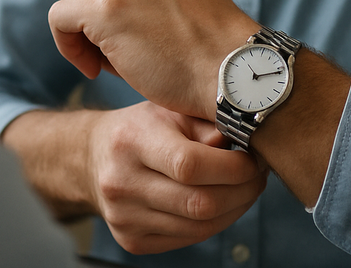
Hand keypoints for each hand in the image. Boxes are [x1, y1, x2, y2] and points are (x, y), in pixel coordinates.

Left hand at [48, 0, 256, 119]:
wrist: (234, 75)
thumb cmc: (215, 60)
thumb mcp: (189, 8)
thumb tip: (111, 17)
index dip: (112, 11)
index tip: (128, 43)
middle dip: (94, 21)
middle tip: (115, 59)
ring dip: (81, 33)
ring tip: (105, 65)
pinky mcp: (106, 8)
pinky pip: (60, 18)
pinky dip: (67, 44)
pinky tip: (91, 70)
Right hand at [86, 101, 266, 254]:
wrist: (92, 157)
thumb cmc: (140, 128)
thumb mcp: (168, 110)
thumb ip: (206, 125)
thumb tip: (247, 145)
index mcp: (130, 140)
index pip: (190, 165)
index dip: (232, 167)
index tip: (253, 159)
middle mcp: (121, 182)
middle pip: (199, 203)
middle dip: (242, 192)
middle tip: (258, 176)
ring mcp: (123, 217)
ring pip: (199, 227)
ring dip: (234, 210)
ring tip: (245, 189)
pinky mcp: (131, 240)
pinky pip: (188, 240)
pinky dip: (214, 224)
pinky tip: (222, 204)